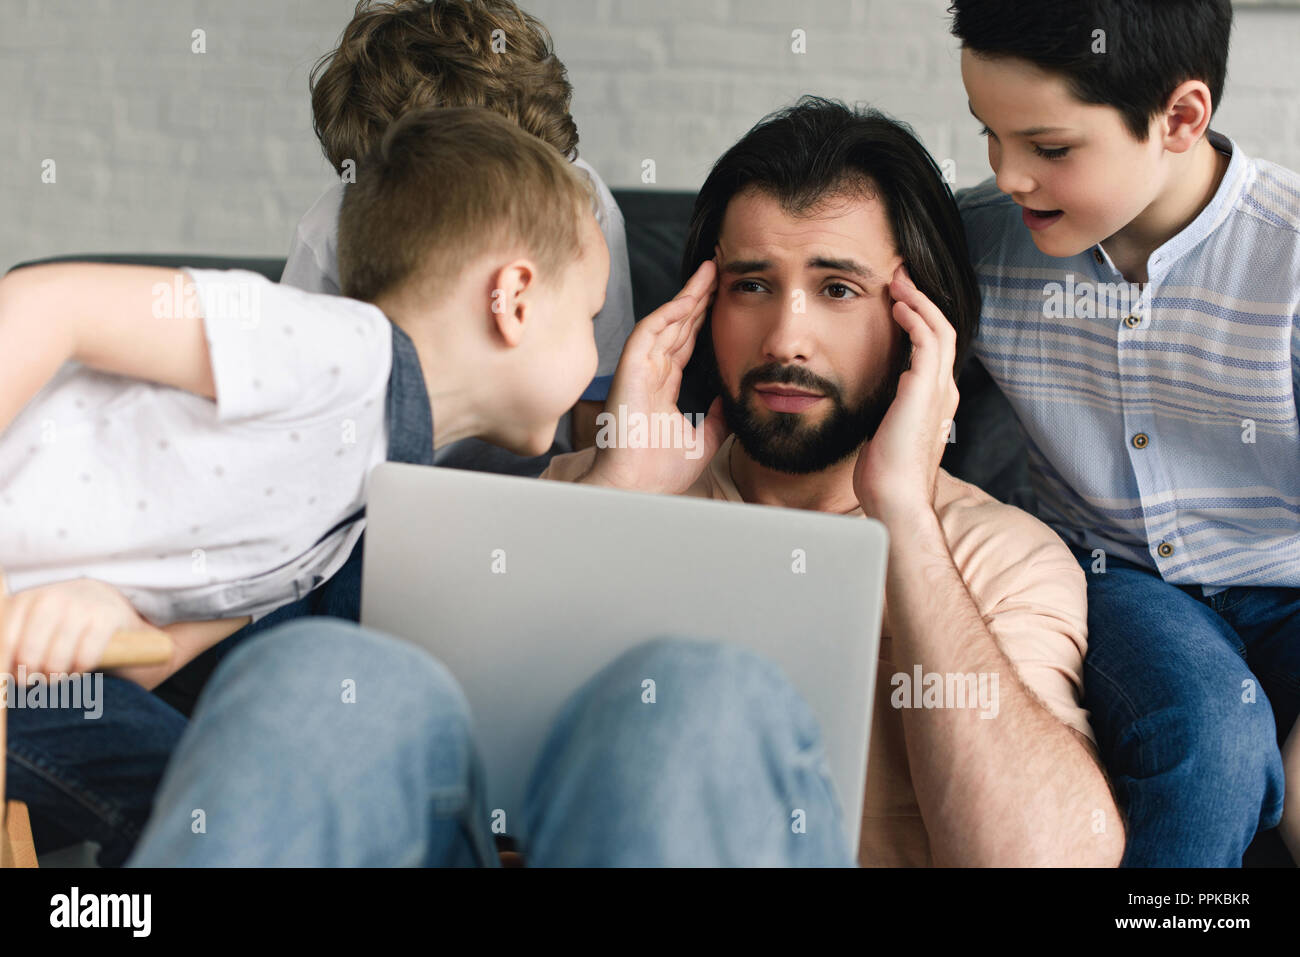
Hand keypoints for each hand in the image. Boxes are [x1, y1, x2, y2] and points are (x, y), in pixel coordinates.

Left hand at [0, 569, 150, 678]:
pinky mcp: (106, 618)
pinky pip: (85, 657)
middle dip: (31, 676)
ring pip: (56, 660)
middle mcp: (50, 598)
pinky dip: (79, 670)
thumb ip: (12, 642)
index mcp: (24, 600)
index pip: (5, 642)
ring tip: (57, 678)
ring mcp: (80, 606)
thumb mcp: (31, 621)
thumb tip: (0, 676)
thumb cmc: (61, 620)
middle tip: (36, 682)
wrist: (107, 601)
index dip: (6, 668)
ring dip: (55, 677)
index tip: (10, 682)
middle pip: (28, 655)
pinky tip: (79, 669)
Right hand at [584, 258, 730, 493]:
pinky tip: (690, 297)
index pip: (685, 344)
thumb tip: (735, 397)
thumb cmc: (658, 472)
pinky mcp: (630, 368)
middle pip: (677, 326)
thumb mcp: (703, 441)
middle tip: (719, 273)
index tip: (721, 301)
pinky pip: (650, 331)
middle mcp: (650, 373)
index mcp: (663, 388)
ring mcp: (639, 368)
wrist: (635, 487)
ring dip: (687, 296)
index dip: (702, 321)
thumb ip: (719, 418)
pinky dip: (669, 312)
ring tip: (710, 273)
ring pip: (665, 321)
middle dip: (698, 298)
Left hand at [853, 266, 958, 523]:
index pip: (934, 349)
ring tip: (899, 281)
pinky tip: (898, 306)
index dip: (920, 320)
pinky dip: (915, 319)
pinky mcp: (924, 391)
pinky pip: (926, 342)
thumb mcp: (886, 434)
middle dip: (922, 300)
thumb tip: (880, 400)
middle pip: (942, 330)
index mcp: (935, 402)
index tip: (899, 301)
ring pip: (938, 329)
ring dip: (918, 301)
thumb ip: (889, 412)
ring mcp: (938, 390)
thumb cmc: (886, 476)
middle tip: (901, 277)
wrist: (895, 499)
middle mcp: (943, 392)